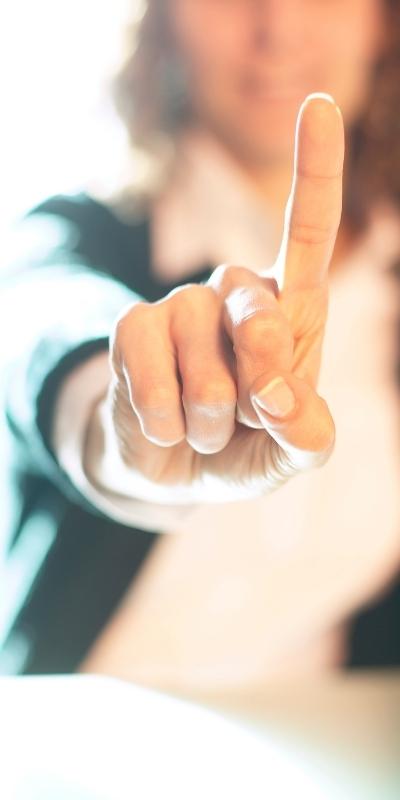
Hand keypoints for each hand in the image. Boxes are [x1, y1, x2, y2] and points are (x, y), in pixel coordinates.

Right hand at [89, 93, 343, 503]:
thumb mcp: (291, 451)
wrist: (179, 465)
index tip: (319, 104)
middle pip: (257, 311)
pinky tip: (165, 423)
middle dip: (258, 378)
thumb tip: (273, 396)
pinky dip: (165, 418)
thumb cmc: (247, 445)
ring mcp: (180, 305)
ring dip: (209, 417)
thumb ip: (306, 434)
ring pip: (203, 361)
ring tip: (206, 426)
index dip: (315, 173)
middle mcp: (235, 293)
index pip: (307, 232)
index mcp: (290, 309)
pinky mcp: (132, 326)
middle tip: (249, 413)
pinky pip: (150, 373)